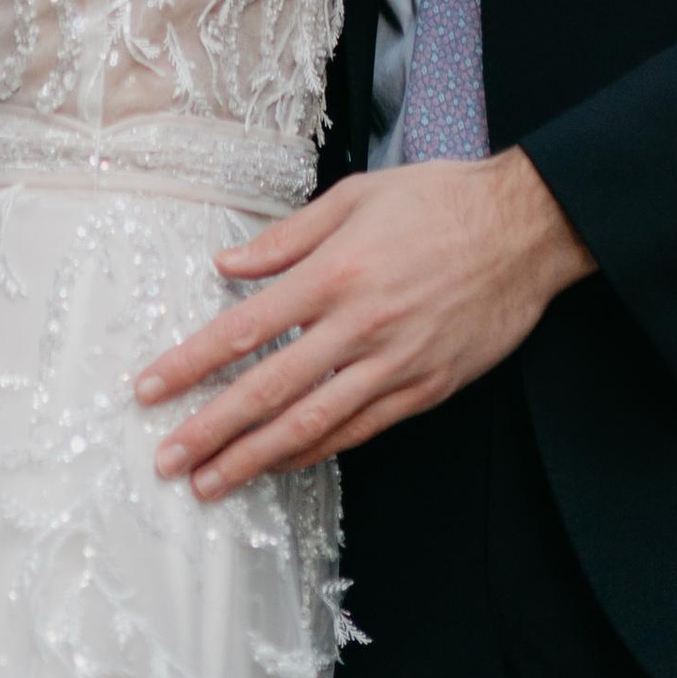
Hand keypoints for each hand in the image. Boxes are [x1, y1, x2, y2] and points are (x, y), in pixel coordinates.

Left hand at [132, 153, 593, 498]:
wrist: (525, 229)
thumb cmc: (440, 200)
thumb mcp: (358, 196)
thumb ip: (289, 236)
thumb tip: (229, 264)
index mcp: (336, 272)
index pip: (245, 328)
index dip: (193, 364)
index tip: (151, 389)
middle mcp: (359, 326)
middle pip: (269, 390)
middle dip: (212, 430)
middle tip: (167, 459)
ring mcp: (394, 364)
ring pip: (312, 424)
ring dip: (256, 457)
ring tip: (212, 481)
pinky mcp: (425, 388)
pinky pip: (361, 429)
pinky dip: (317, 451)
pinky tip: (284, 463)